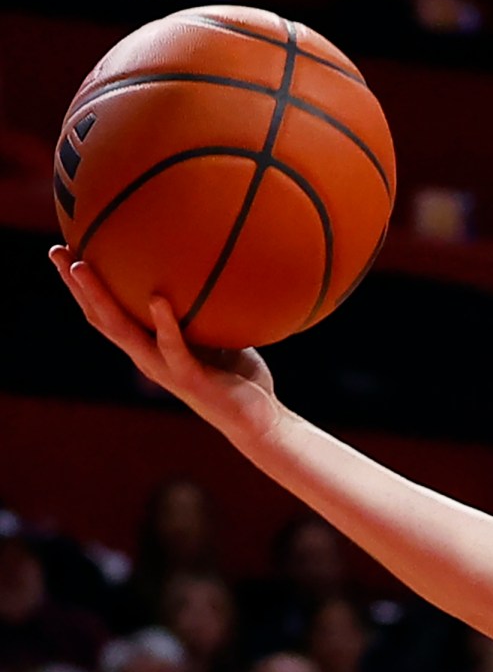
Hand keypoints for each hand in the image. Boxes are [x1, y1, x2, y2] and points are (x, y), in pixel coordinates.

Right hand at [49, 246, 285, 440]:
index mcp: (149, 346)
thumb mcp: (218, 333)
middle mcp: (147, 357)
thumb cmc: (238, 376)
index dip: (83, 286)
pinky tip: (157, 298)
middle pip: (100, 317)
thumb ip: (204, 307)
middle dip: (76, 285)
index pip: (106, 312)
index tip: (66, 250)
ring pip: (122, 331)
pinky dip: (164, 322)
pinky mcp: (188, 378)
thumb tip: (204, 264)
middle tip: (56, 251)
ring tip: (82, 266)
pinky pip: (173, 347)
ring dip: (99, 298)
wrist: (258, 421)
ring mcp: (164, 368)